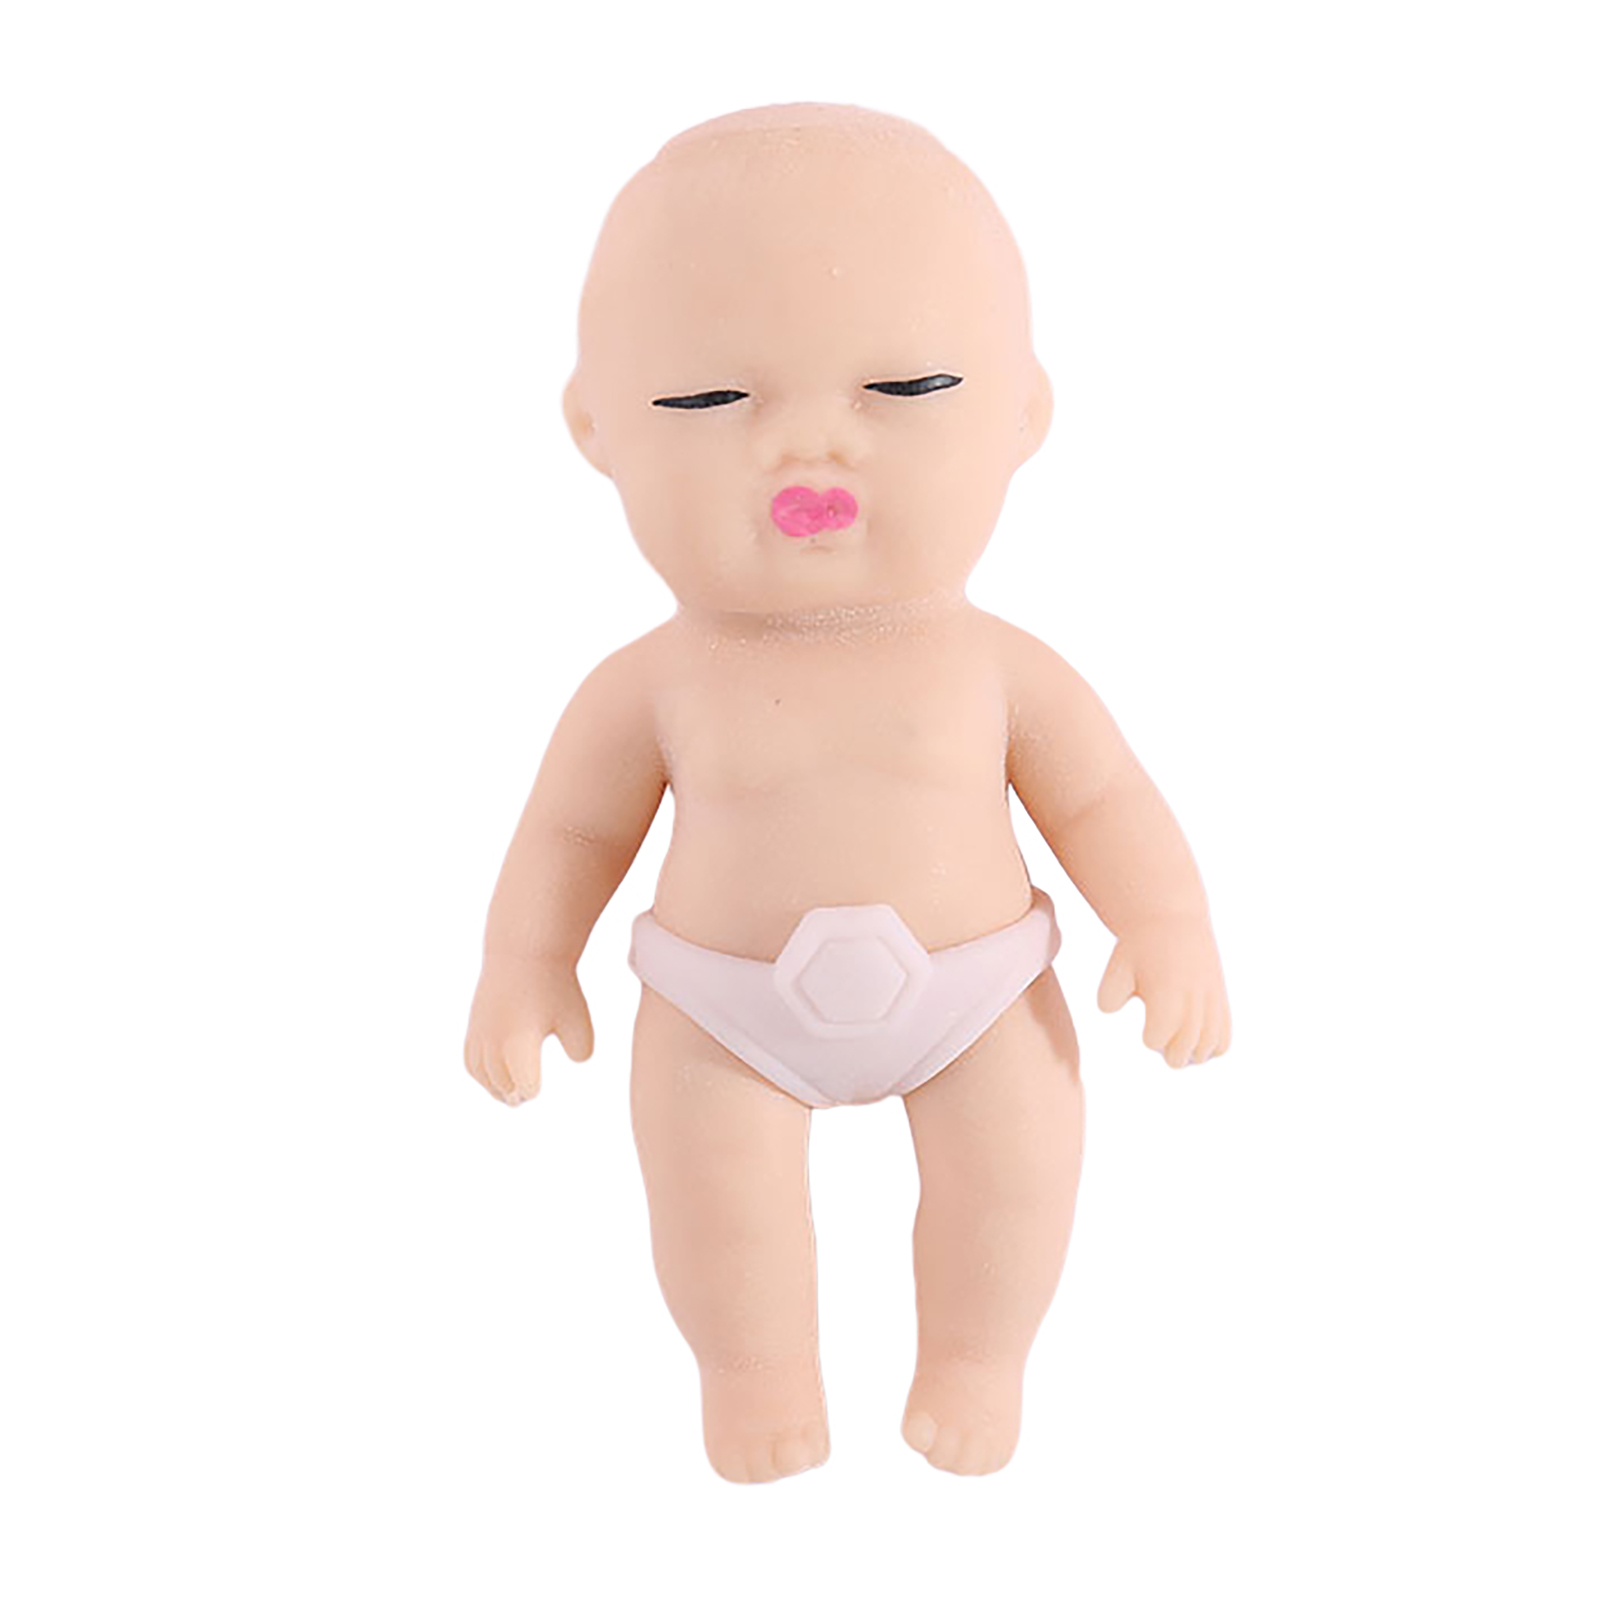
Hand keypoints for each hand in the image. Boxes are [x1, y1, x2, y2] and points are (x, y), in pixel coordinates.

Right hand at [463, 957, 594, 1105]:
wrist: (524, 951)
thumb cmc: (556, 986)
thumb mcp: (579, 1018)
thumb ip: (581, 1049)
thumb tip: (576, 1060)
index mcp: (520, 1042)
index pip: (525, 1085)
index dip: (532, 1087)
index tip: (537, 1086)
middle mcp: (496, 1041)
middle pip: (502, 1084)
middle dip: (513, 1093)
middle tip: (523, 1097)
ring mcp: (481, 1034)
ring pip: (483, 1075)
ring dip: (495, 1088)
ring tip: (510, 1095)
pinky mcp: (474, 1025)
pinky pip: (471, 1061)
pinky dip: (481, 1074)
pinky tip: (493, 1077)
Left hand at [1096, 914, 1230, 1068]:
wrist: (1173, 920)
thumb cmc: (1139, 947)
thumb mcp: (1117, 966)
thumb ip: (1108, 993)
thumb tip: (1110, 1010)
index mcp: (1166, 990)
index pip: (1158, 1038)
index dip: (1150, 1037)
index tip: (1145, 1023)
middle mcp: (1192, 997)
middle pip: (1184, 1049)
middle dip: (1169, 1051)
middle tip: (1160, 1035)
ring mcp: (1211, 999)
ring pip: (1208, 1047)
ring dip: (1190, 1053)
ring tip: (1175, 1040)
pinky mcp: (1221, 1001)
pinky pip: (1224, 1040)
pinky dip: (1211, 1048)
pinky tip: (1194, 1038)